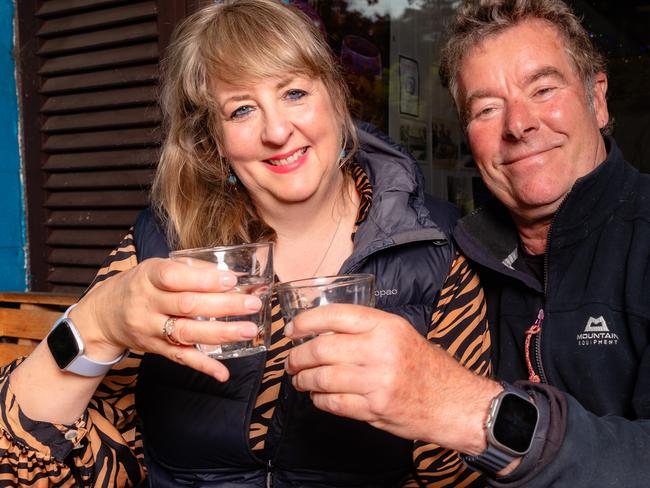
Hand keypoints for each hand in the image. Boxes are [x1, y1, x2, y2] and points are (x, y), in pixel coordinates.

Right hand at [70, 258, 261, 380]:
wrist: (104, 315)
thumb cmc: (139, 285)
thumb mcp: (156, 267)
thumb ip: (190, 269)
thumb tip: (229, 274)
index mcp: (148, 277)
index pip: (174, 277)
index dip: (203, 279)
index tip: (231, 279)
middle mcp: (147, 304)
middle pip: (187, 305)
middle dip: (224, 305)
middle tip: (253, 304)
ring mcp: (150, 329)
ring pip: (187, 333)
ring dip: (221, 333)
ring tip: (248, 330)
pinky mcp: (155, 349)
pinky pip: (181, 358)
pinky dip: (203, 366)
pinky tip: (223, 372)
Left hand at [285, 304, 501, 453]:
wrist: (454, 402)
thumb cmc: (426, 366)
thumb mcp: (401, 334)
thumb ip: (366, 330)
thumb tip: (323, 331)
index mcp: (386, 326)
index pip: (335, 316)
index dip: (306, 321)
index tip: (292, 329)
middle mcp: (380, 350)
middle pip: (321, 349)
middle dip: (297, 356)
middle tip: (290, 360)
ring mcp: (376, 381)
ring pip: (322, 378)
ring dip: (303, 379)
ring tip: (299, 379)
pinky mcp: (374, 408)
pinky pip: (333, 402)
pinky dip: (318, 399)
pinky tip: (317, 396)